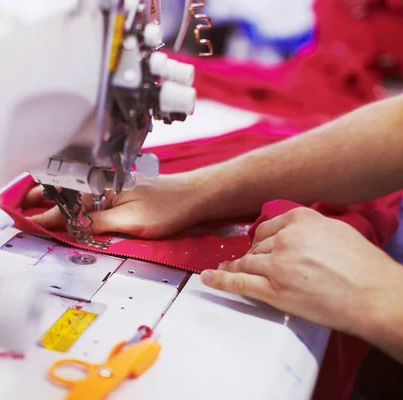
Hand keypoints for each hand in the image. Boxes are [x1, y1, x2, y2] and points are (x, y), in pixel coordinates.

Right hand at [24, 172, 201, 238]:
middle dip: (42, 197)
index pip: (69, 202)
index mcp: (106, 187)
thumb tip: (73, 227)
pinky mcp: (119, 191)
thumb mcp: (133, 221)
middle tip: (19, 205)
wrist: (194, 197)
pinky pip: (88, 195)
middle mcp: (105, 183)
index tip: (28, 220)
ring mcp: (112, 185)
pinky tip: (64, 206)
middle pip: (67, 190)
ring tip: (32, 203)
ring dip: (54, 198)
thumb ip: (100, 223)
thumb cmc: (168, 208)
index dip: (47, 213)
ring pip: (75, 191)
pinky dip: (71, 200)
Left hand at [200, 207, 402, 334]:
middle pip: (256, 246)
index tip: (256, 246)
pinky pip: (239, 282)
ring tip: (225, 269)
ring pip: (246, 263)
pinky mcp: (273, 290)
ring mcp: (277, 265)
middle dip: (252, 256)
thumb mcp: (336, 231)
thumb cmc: (364, 267)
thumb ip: (309, 228)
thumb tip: (292, 231)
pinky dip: (220, 280)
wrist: (376, 296)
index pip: (268, 227)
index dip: (261, 240)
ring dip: (235, 267)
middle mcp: (285, 239)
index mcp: (300, 220)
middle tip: (251, 264)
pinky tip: (208, 278)